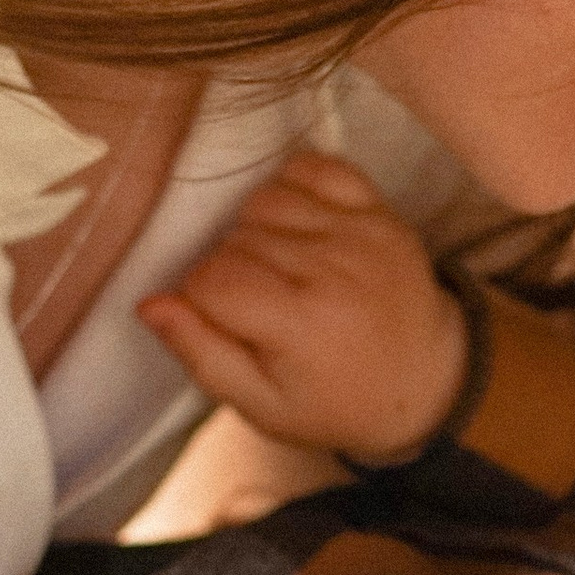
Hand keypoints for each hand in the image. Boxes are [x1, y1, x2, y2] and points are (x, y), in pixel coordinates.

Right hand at [138, 149, 468, 460]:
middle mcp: (334, 269)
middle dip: (224, 269)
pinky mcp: (379, 211)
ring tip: (271, 267)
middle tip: (249, 305)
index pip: (211, 279)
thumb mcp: (263, 405)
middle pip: (234, 239)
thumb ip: (203, 355)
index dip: (197, 297)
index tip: (217, 318)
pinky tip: (292, 224)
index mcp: (303, 325)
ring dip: (251, 229)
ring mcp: (361, 233)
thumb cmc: (335, 401)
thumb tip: (149, 302)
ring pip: (265, 200)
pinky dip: (290, 186)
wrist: (426, 381)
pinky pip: (314, 168)